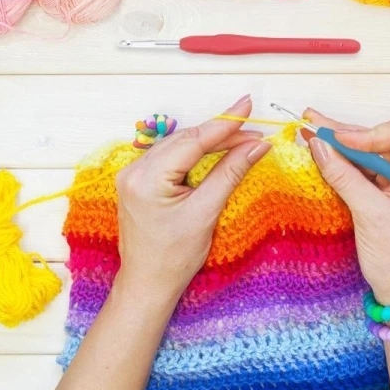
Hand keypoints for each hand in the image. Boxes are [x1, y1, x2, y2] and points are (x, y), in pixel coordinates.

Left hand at [113, 95, 271, 309]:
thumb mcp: (206, 212)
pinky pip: (170, 158)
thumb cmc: (174, 257)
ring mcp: (132, 175)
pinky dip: (194, 154)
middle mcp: (133, 170)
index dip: (224, 124)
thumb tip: (256, 146)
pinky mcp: (138, 182)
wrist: (148, 283)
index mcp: (146, 178)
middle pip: (184, 140)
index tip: (247, 106)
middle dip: (219, 134)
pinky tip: (213, 151)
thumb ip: (230, 173)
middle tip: (252, 131)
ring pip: (177, 147)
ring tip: (239, 139)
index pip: (192, 141)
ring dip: (208, 142)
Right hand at [304, 109, 389, 304]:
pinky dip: (339, 163)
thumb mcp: (370, 215)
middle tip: (311, 120)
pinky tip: (319, 152)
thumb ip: (344, 177)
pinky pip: (359, 170)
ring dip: (338, 145)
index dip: (366, 133)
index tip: (336, 139)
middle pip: (378, 140)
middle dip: (345, 133)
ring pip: (365, 154)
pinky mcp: (380, 193)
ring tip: (309, 131)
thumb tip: (318, 146)